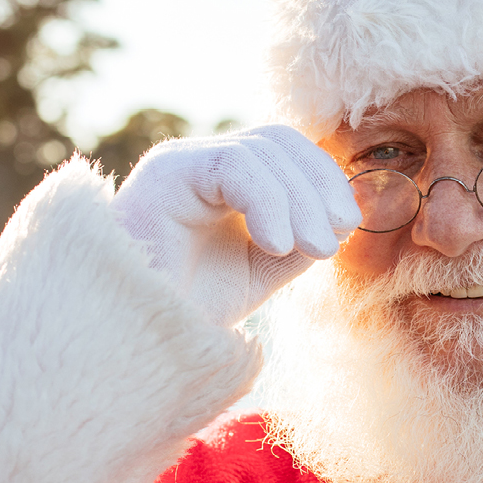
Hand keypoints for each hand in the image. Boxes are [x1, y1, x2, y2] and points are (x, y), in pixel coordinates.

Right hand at [111, 125, 360, 327]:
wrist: (134, 341)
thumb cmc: (187, 310)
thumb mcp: (260, 271)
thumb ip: (298, 240)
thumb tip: (340, 215)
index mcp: (221, 180)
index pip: (285, 150)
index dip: (324, 178)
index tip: (349, 225)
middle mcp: (197, 162)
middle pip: (276, 140)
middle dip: (319, 186)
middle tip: (335, 239)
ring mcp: (178, 163)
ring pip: (260, 151)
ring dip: (300, 202)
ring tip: (314, 250)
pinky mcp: (164, 174)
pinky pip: (232, 165)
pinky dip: (267, 202)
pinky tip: (277, 244)